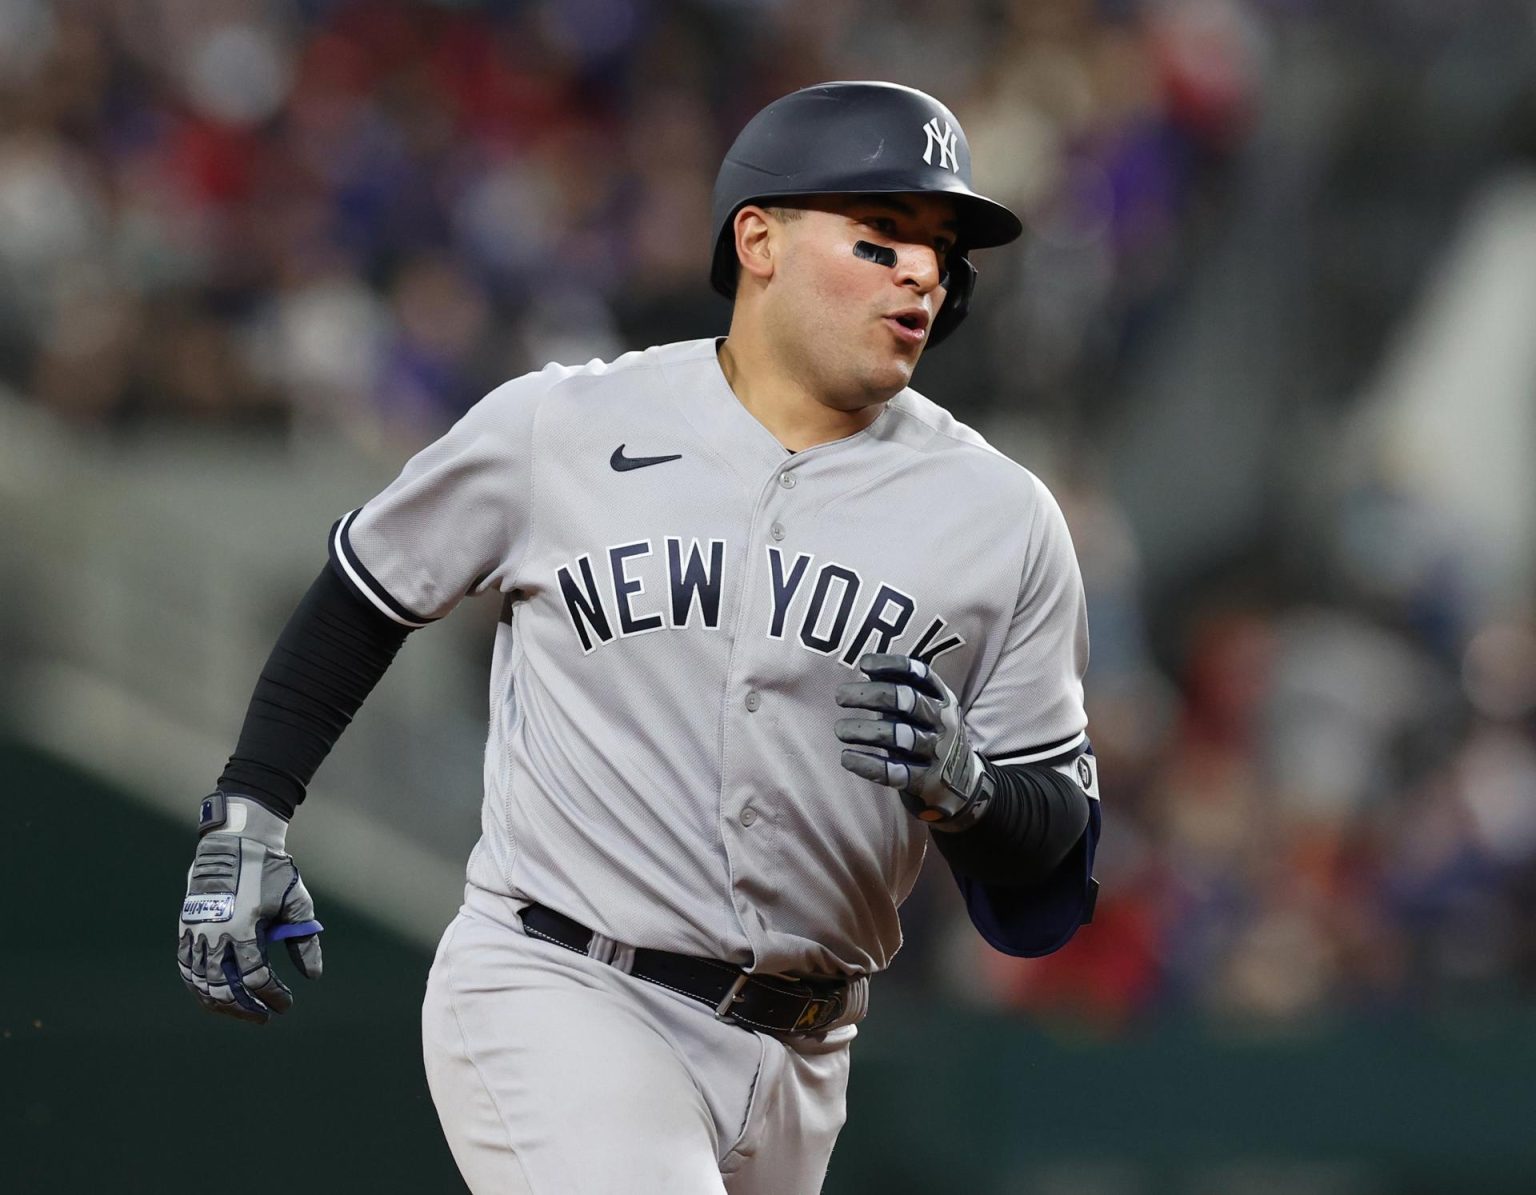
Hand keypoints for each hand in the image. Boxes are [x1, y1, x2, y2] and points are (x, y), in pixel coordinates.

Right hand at [177, 793, 322, 1023]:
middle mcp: (215, 935)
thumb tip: (313, 976)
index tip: (286, 1005)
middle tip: (264, 1017)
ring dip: (220, 1002)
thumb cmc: (271, 869)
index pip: (257, 979)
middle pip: (225, 988)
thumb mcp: (296, 901)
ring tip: (239, 1010)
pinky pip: (186, 966)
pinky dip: (198, 985)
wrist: (235, 841)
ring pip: (200, 983)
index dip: (273, 997)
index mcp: (244, 929)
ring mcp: (196, 931)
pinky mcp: (186, 926)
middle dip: (246, 1008)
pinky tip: (213, 993)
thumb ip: (304, 940)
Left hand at [835, 653, 993, 831]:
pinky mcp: (925, 780)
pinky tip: (847, 758)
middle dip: (871, 695)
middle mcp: (942, 722)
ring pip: (901, 736)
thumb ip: (898, 689)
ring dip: (866, 731)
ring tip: (840, 729)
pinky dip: (869, 765)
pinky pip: (896, 772)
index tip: (864, 664)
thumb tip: (865, 665)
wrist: (965, 781)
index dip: (893, 665)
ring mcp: (936, 752)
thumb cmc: (928, 733)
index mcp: (941, 698)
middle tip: (840, 696)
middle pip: (909, 701)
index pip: (920, 674)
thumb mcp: (924, 707)